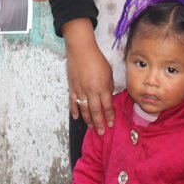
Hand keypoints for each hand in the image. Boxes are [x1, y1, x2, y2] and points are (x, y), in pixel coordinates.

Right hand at [63, 19, 114, 134]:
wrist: (81, 50)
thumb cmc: (97, 59)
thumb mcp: (109, 72)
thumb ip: (109, 86)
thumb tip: (108, 96)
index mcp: (102, 87)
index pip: (107, 106)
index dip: (110, 116)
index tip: (111, 124)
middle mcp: (92, 91)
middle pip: (96, 111)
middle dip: (99, 123)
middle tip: (102, 132)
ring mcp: (80, 90)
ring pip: (84, 109)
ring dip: (88, 120)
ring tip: (91, 128)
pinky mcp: (72, 87)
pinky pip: (73, 102)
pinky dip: (74, 110)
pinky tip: (77, 117)